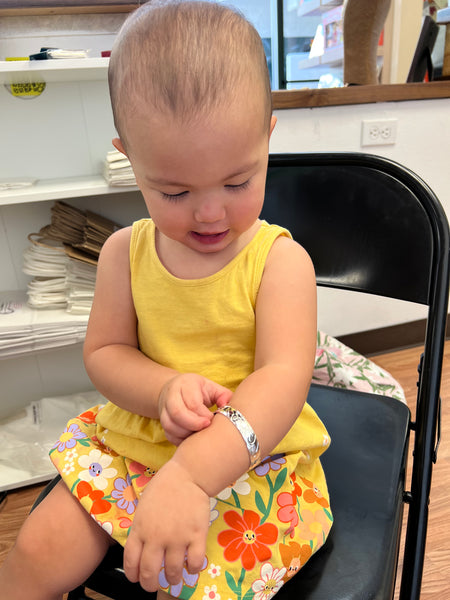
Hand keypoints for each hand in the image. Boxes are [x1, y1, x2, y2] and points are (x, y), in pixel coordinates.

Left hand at [123, 460, 209, 591]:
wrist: (188, 475)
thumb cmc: (164, 487)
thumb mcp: (143, 506)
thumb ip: (141, 528)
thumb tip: (140, 547)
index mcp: (140, 529)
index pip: (131, 561)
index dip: (132, 575)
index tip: (136, 579)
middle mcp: (156, 537)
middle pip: (149, 573)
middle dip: (150, 584)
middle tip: (154, 585)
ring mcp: (177, 537)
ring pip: (172, 571)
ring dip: (173, 579)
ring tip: (174, 578)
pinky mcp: (197, 535)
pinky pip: (195, 562)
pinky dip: (193, 569)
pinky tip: (191, 566)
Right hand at [158, 373, 231, 444]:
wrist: (173, 388)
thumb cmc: (198, 390)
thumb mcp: (211, 387)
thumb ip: (223, 395)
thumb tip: (226, 407)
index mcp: (186, 384)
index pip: (192, 403)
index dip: (203, 415)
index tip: (212, 420)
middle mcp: (171, 395)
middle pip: (177, 413)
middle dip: (194, 425)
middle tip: (206, 428)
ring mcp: (163, 408)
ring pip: (170, 425)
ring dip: (186, 434)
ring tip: (200, 434)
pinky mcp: (162, 421)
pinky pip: (168, 434)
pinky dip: (180, 440)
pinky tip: (192, 439)